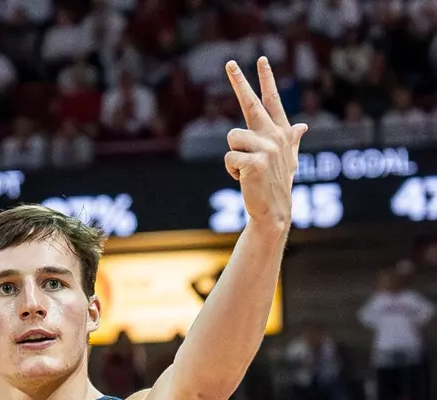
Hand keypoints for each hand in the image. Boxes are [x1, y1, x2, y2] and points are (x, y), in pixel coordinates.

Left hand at [224, 57, 306, 232]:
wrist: (274, 209)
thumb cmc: (277, 182)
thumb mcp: (287, 158)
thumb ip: (293, 139)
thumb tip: (303, 126)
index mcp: (281, 132)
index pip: (273, 100)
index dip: (267, 79)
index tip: (261, 59)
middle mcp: (275, 135)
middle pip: (253, 103)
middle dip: (240, 81)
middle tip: (230, 62)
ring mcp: (267, 148)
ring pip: (232, 138)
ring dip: (233, 157)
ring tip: (246, 169)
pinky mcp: (256, 162)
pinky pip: (229, 158)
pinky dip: (231, 171)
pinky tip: (244, 179)